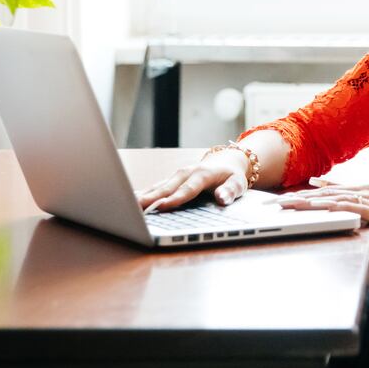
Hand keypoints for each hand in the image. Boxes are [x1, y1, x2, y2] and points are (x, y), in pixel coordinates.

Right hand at [135, 150, 249, 212]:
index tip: (163, 206)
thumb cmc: (231, 176)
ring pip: (159, 186)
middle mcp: (187, 173)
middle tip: (136, 206)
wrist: (226, 161)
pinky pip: (158, 187)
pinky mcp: (173, 179)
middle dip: (152, 197)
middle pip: (168, 187)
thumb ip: (230, 191)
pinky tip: (133, 199)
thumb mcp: (238, 183)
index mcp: (203, 174)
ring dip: (145, 195)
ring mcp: (177, 175)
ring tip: (130, 205)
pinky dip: (146, 192)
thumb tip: (222, 198)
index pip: (188, 189)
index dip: (175, 198)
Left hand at [274, 178, 368, 256]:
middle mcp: (368, 191)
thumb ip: (368, 214)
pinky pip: (350, 207)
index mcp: (368, 191)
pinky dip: (332, 206)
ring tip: (289, 204)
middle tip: (280, 200)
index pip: (334, 189)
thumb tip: (353, 217)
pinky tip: (318, 207)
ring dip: (310, 201)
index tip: (293, 191)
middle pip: (328, 191)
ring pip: (334, 197)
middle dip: (302, 196)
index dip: (312, 190)